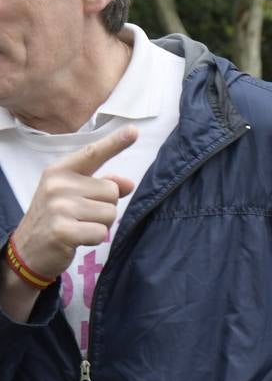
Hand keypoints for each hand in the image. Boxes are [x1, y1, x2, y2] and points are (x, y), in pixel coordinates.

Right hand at [9, 127, 137, 278]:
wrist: (27, 250)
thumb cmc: (56, 218)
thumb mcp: (73, 196)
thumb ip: (101, 186)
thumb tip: (128, 183)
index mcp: (60, 171)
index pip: (92, 154)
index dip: (115, 142)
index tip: (134, 131)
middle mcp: (58, 185)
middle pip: (112, 191)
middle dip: (104, 207)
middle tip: (81, 216)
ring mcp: (58, 207)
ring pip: (110, 213)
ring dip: (100, 225)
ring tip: (78, 226)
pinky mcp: (62, 230)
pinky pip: (101, 232)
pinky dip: (94, 239)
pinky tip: (76, 239)